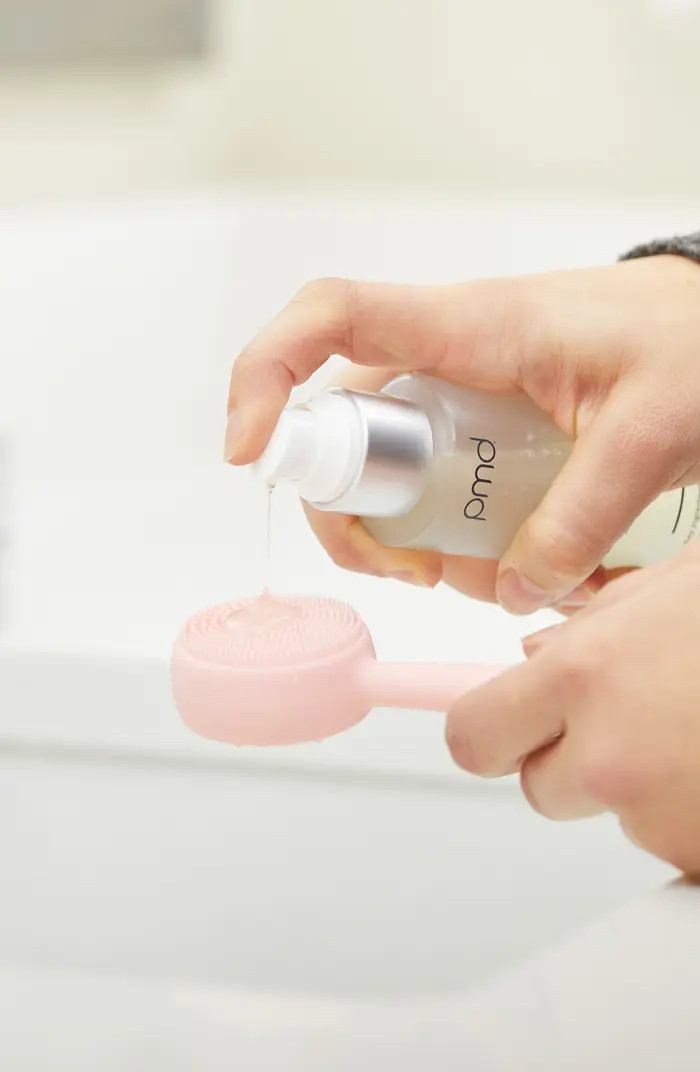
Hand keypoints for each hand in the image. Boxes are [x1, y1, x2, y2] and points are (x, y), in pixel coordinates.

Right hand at [226, 256, 699, 611]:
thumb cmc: (690, 340)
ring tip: (491, 576)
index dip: (267, 375)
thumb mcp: (649, 433)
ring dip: (418, 539)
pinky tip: (515, 561)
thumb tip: (520, 588)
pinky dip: (458, 534)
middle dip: (358, 518)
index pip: (332, 318)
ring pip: (388, 469)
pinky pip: (436, 481)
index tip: (248, 451)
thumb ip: (583, 516)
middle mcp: (447, 355)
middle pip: (344, 430)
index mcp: (472, 328)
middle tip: (415, 574)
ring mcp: (460, 391)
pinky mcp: (481, 421)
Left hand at [446, 541, 699, 874]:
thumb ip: (595, 626)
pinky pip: (676, 845)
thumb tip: (536, 659)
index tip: (494, 728)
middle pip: (539, 788)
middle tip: (635, 720)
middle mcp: (615, 756)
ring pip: (616, 816)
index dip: (485, 731)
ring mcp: (665, 818)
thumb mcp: (675, 585)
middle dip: (572, 759)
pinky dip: (693, 815)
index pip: (474, 734)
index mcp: (590, 673)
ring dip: (645, 786)